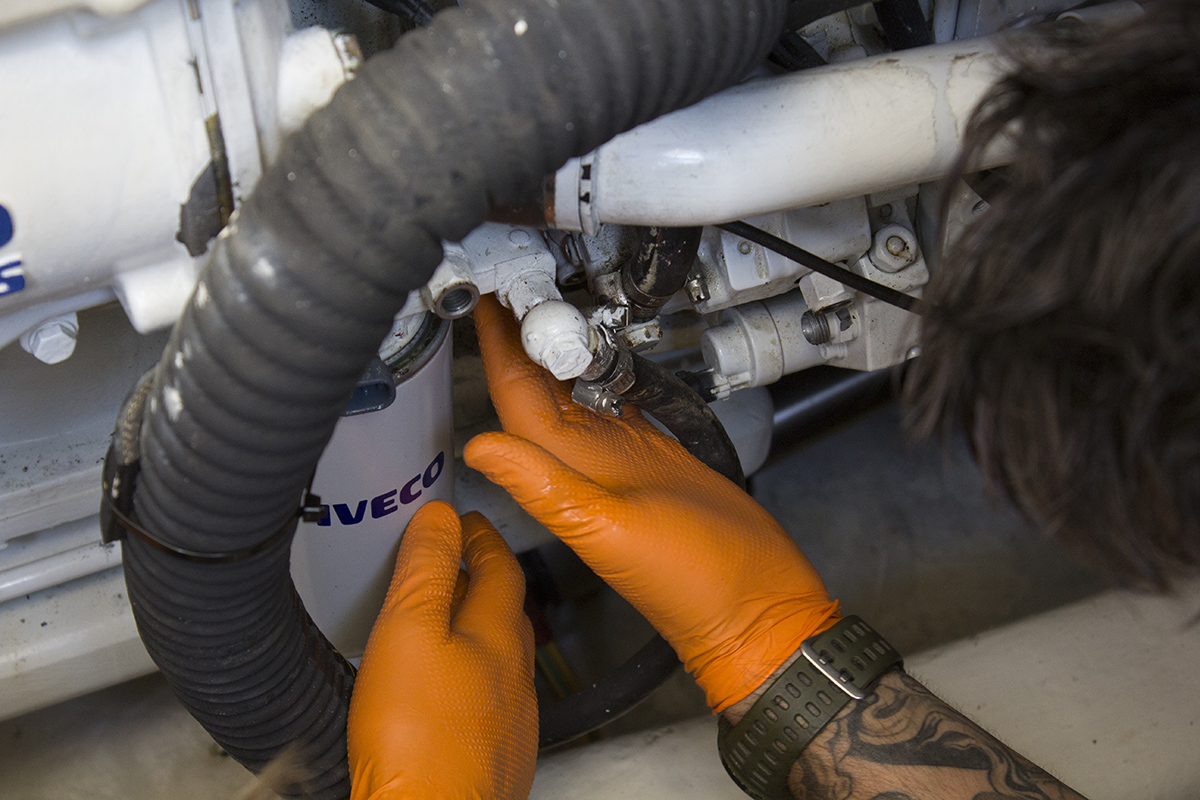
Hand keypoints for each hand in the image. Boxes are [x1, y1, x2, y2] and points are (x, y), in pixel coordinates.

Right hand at [347, 501, 536, 798]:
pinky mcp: (497, 756)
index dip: (479, 536)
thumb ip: (425, 570)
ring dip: (475, 631)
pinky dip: (470, 679)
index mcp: (500, 634)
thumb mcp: (408, 631)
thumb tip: (440, 518)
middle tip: (452, 564)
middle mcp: (516, 675)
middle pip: (505, 610)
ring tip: (441, 624)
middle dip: (480, 579)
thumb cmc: (418, 739)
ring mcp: (511, 719)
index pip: (501, 565)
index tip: (462, 523)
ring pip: (500, 657)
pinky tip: (443, 693)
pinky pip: (490, 701)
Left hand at [464, 296, 839, 712]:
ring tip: (547, 298)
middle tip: (514, 280)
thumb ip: (548, 489)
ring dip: (556, 346)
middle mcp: (583, 463)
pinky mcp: (650, 454)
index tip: (485, 301)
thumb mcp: (612, 529)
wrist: (753, 601)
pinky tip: (597, 347)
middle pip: (538, 385)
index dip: (496, 349)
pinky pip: (614, 401)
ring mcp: (616, 457)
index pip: (516, 400)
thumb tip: (480, 447)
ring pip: (573, 389)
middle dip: (521, 334)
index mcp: (566, 477)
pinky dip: (602, 371)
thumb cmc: (691, 581)